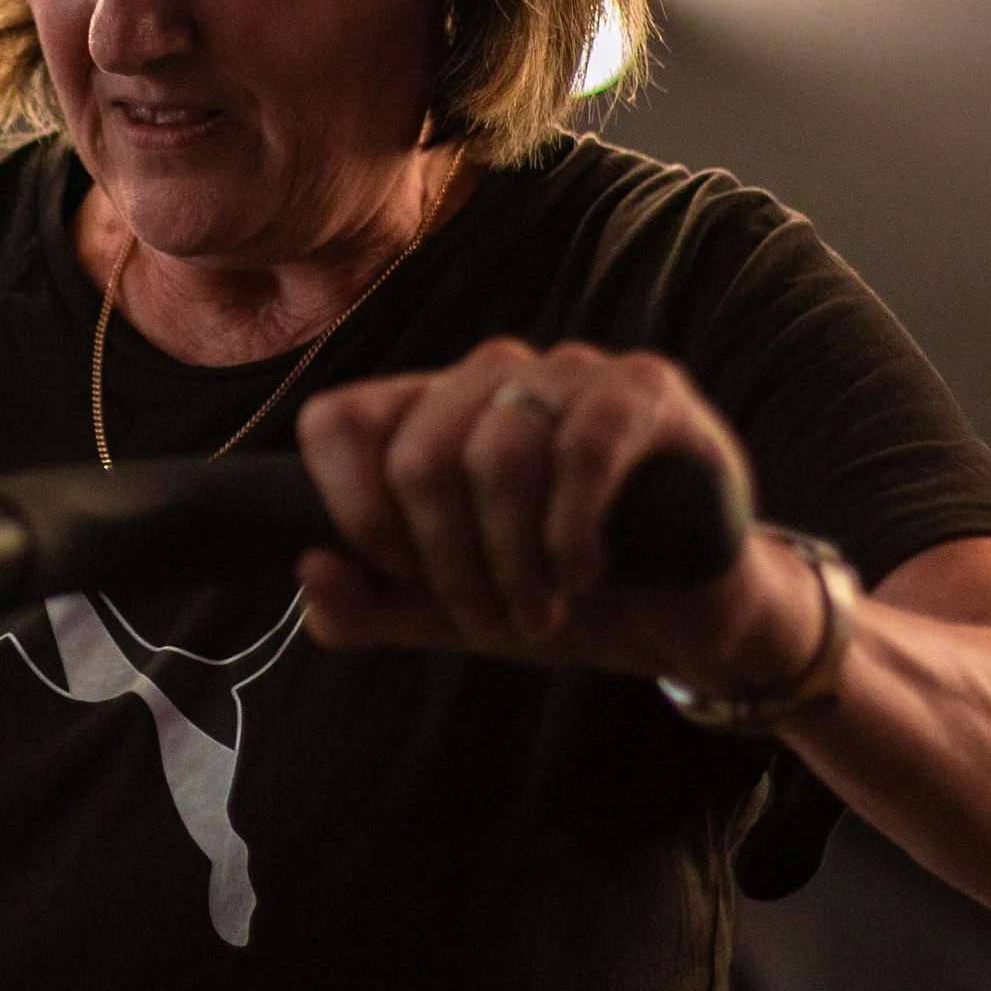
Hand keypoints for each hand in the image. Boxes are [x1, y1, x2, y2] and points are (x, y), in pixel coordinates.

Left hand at [292, 338, 820, 691]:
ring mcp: (570, 372)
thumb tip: (308, 567)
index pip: (338, 421)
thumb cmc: (553, 596)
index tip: (399, 574)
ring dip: (514, 561)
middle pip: (420, 457)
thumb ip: (363, 604)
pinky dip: (571, 530)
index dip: (353, 510)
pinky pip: (585, 446)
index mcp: (425, 411)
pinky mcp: (647, 389)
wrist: (682, 616)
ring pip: (498, 454)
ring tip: (541, 610)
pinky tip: (584, 572)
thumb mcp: (442, 615)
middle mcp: (490, 376)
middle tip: (491, 618)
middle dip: (448, 563)